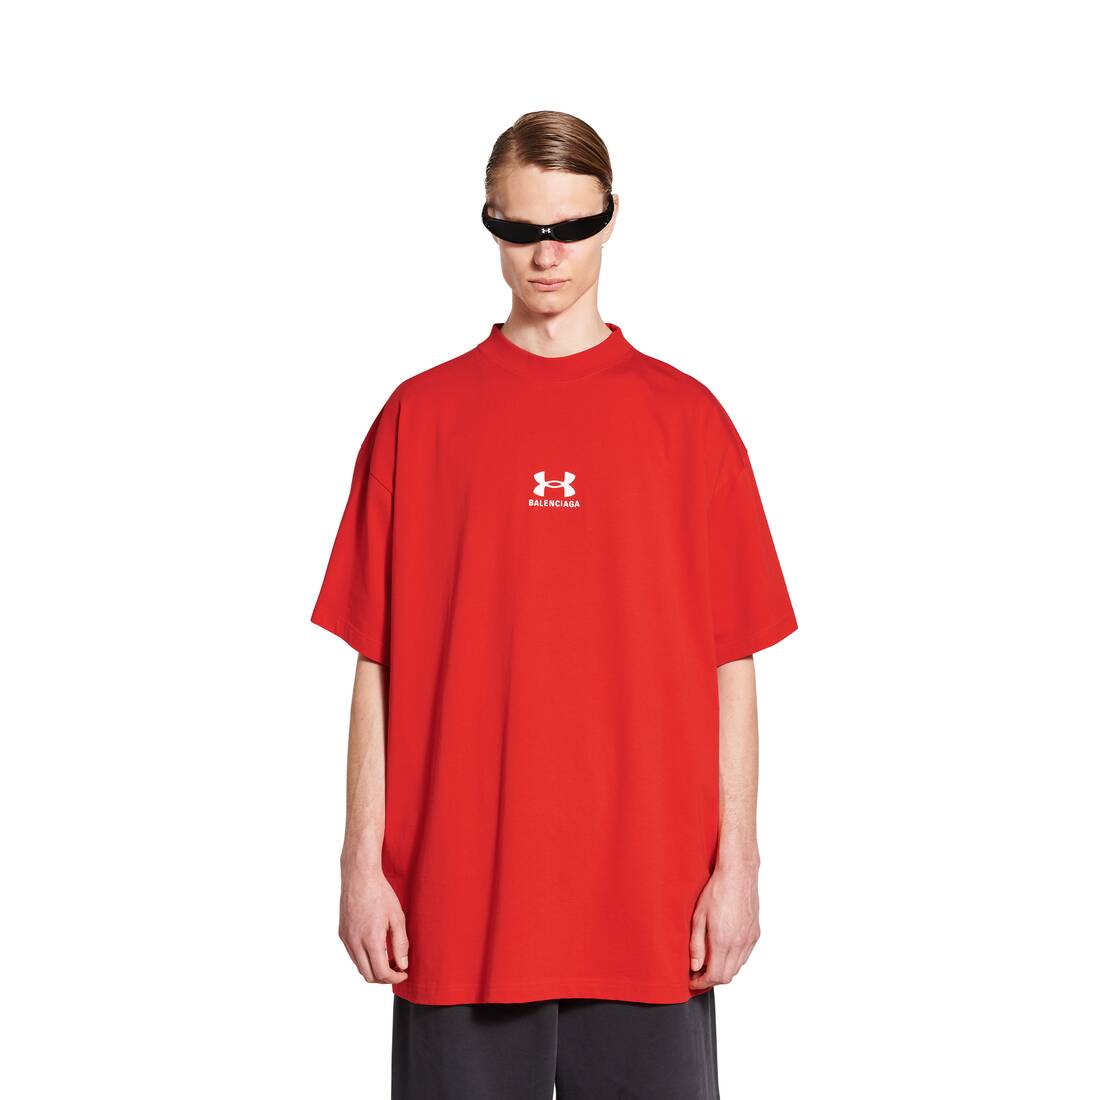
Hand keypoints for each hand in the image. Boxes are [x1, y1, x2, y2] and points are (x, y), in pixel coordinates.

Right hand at [339, 864, 409, 984]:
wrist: (360, 877)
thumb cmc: (381, 894)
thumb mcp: (397, 918)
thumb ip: (401, 944)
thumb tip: (403, 965)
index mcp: (370, 940)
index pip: (381, 973)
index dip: (395, 977)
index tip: (404, 973)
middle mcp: (355, 943)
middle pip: (368, 975)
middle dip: (384, 978)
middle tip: (397, 969)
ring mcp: (346, 939)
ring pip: (359, 967)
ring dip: (373, 969)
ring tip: (388, 959)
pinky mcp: (342, 934)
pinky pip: (353, 955)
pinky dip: (364, 959)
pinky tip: (375, 948)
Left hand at [688, 862, 759, 989]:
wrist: (738, 874)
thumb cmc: (716, 891)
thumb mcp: (698, 917)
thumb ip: (696, 945)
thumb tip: (695, 967)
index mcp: (723, 941)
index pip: (715, 976)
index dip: (702, 983)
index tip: (693, 981)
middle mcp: (739, 944)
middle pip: (727, 977)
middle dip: (711, 979)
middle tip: (698, 974)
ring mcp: (750, 940)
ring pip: (737, 968)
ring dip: (723, 970)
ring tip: (709, 962)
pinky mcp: (755, 934)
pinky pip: (745, 956)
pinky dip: (734, 960)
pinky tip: (723, 950)